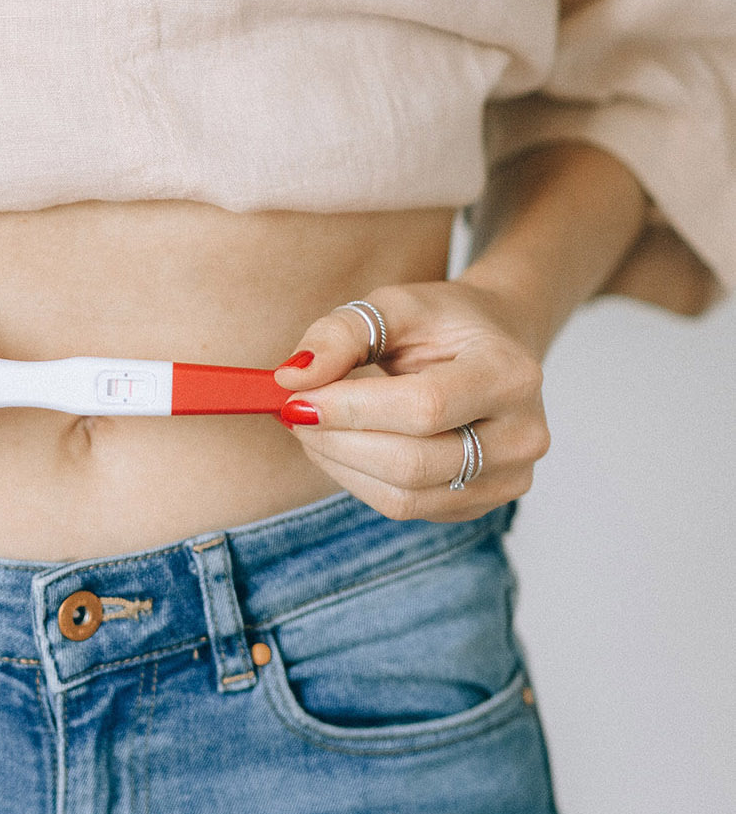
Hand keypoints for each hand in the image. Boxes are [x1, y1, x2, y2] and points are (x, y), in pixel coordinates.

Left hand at [271, 281, 550, 522]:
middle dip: (336, 442)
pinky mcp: (479, 505)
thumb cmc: (443, 323)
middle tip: (293, 414)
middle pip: (411, 463)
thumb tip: (292, 379)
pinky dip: (358, 480)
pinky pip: (405, 508)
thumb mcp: (393, 305)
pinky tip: (343, 446)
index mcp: (511, 375)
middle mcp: (523, 436)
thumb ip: (341, 335)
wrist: (496, 344)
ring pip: (403, 497)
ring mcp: (508, 479)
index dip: (350, 409)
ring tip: (311, 428)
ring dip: (339, 465)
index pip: (423, 407)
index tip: (295, 399)